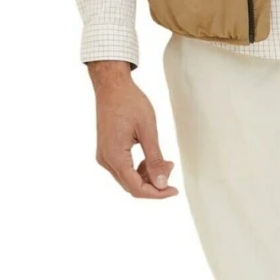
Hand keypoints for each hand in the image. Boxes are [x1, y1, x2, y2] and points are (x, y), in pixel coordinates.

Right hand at [87, 61, 178, 197]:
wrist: (112, 86)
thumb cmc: (130, 102)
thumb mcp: (148, 130)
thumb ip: (155, 159)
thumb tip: (162, 184)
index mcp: (114, 156)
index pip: (136, 187)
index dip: (157, 193)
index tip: (174, 190)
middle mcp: (106, 160)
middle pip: (131, 185)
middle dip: (154, 182)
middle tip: (171, 166)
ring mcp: (104, 156)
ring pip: (128, 178)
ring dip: (147, 175)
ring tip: (164, 160)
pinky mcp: (107, 151)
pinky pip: (124, 169)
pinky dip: (139, 168)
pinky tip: (150, 158)